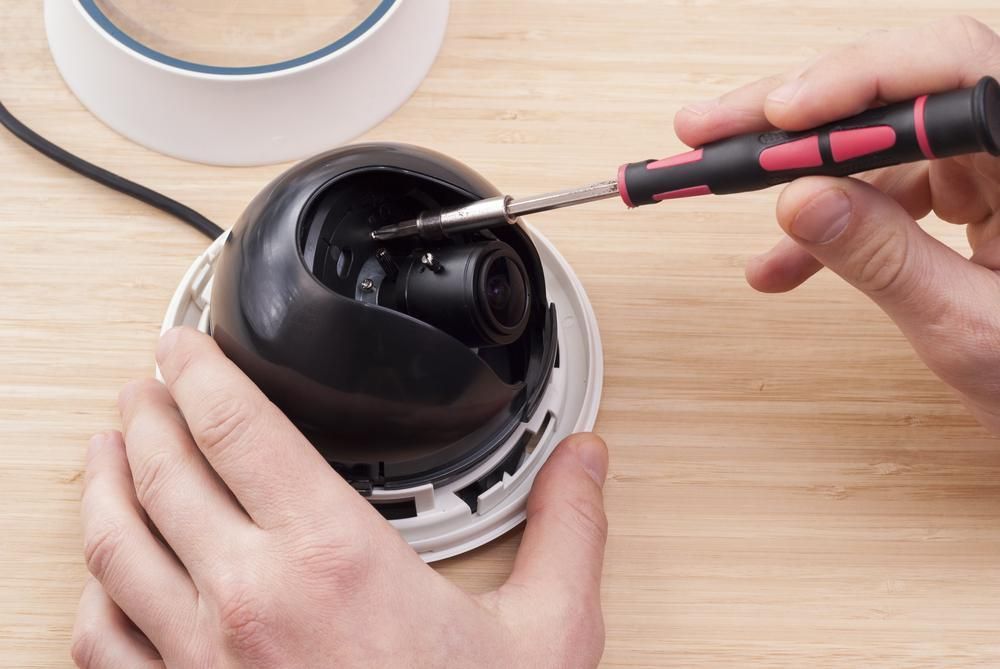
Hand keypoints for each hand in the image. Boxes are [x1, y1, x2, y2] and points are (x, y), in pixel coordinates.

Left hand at [72, 327, 608, 667]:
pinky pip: (104, 639)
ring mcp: (200, 660)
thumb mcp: (546, 634)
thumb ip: (568, 531)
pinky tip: (103, 571)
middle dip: (148, 412)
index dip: (199, 370)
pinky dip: (93, 588)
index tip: (184, 343)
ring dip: (102, 483)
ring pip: (113, 546)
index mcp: (333, 560)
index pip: (237, 428)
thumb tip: (585, 460)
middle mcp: (248, 601)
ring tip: (105, 447)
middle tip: (148, 384)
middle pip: (162, 473)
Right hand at [675, 16, 999, 432]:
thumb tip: (802, 201)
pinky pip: (885, 183)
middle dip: (796, 115)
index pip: (950, 72)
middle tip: (714, 129)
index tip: (780, 119)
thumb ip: (885, 260)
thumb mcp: (967, 327)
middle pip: (897, 91)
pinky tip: (783, 261)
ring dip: (795, 172)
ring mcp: (992, 162)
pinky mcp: (972, 185)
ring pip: (876, 137)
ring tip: (722, 189)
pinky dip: (829, 218)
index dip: (856, 82)